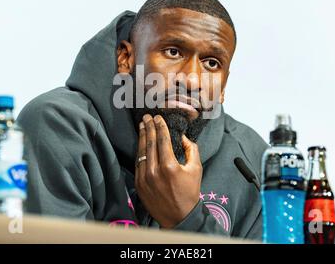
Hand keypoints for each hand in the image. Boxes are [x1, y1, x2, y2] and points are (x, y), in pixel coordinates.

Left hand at [135, 114, 202, 228]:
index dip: (160, 126)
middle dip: (148, 127)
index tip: (158, 117)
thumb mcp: (196, 169)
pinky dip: (139, 151)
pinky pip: (138, 163)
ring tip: (142, 125)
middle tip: (147, 117)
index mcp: (169, 166)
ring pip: (141, 152)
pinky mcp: (139, 184)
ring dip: (142, 136)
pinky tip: (141, 143)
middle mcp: (154, 171)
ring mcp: (144, 178)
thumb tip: (183, 136)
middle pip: (149, 143)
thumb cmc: (190, 192)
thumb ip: (192, 149)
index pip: (162, 140)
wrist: (179, 216)